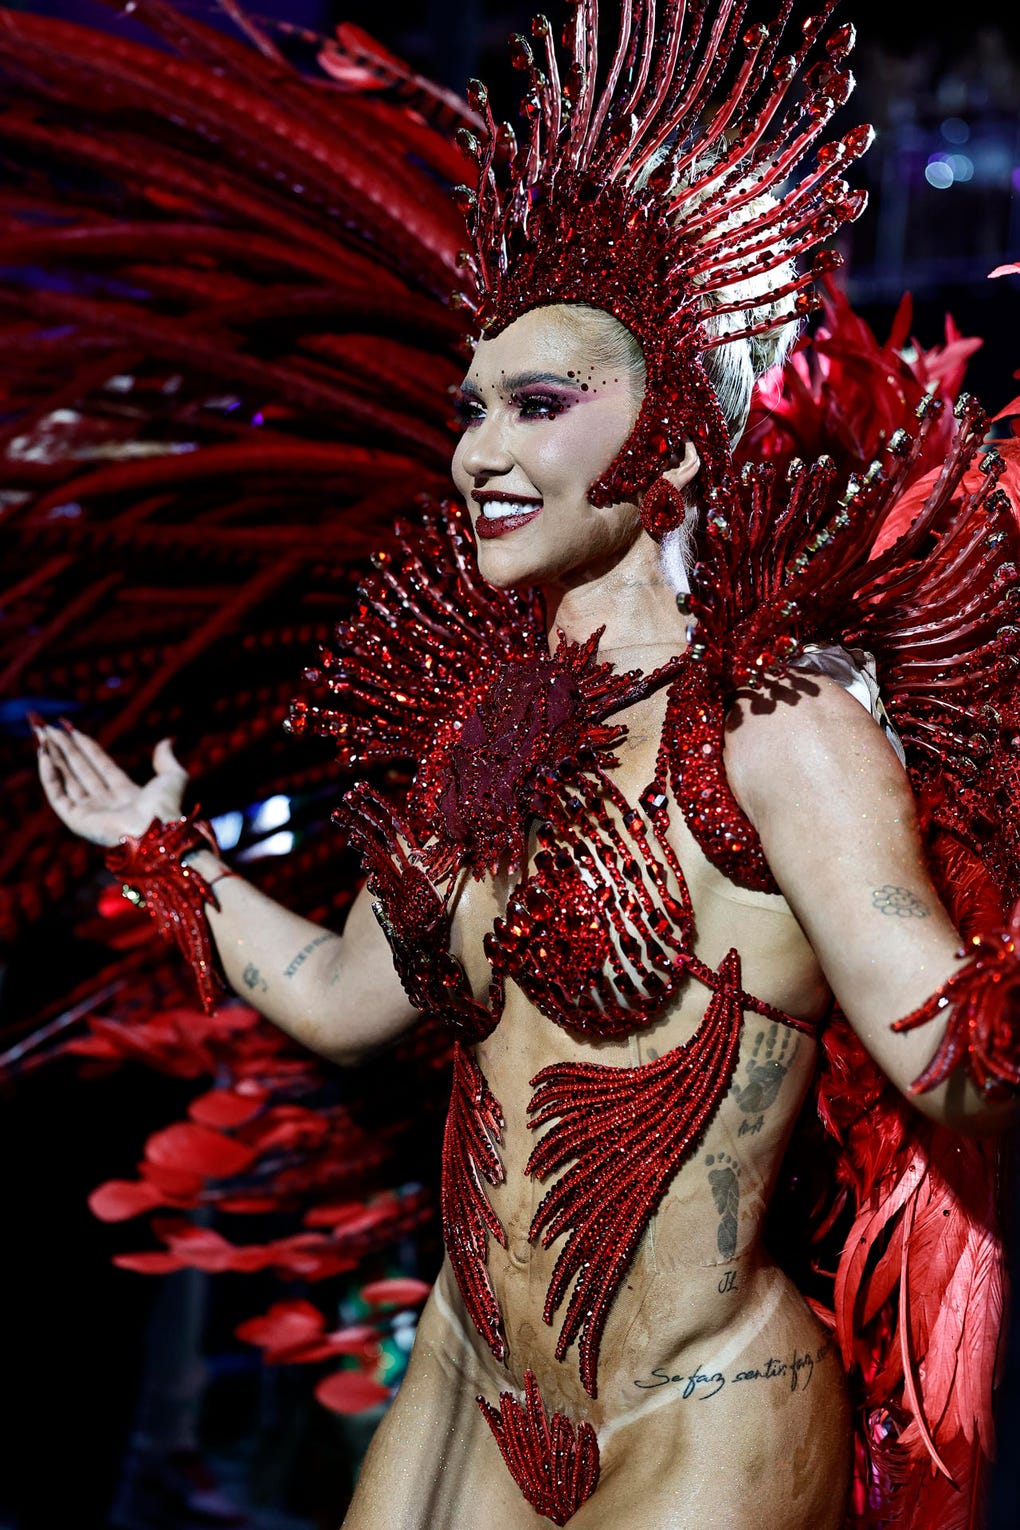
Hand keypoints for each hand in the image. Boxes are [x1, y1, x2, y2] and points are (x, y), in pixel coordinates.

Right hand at [35, 721, 189, 846]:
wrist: (157, 829)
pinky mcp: (76, 820)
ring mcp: (90, 813)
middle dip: (63, 748)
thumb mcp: (174, 776)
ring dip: (52, 757)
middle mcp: (107, 803)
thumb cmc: (167, 805)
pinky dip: (48, 774)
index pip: (100, 765)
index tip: (71, 729)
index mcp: (127, 794)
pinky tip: (44, 753)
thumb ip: (166, 759)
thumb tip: (168, 740)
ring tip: (41, 734)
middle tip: (47, 727)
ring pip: (66, 779)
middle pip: (80, 770)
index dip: (85, 747)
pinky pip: (57, 794)